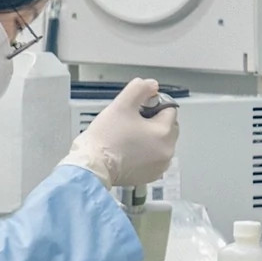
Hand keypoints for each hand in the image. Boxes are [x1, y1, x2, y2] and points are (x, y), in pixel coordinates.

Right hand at [64, 78, 178, 186]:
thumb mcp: (121, 104)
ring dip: (149, 137)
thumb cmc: (105, 139)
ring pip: (160, 142)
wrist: (92, 166)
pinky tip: (128, 150)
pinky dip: (145, 152)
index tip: (135, 109)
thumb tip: (152, 85)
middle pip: (167, 126)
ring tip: (127, 137)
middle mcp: (166, 151)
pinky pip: (153, 157)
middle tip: (130, 122)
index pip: (169, 109)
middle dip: (153, 121)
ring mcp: (159, 165)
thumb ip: (139, 88)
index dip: (152, 104)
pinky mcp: (150, 175)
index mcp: (164, 133)